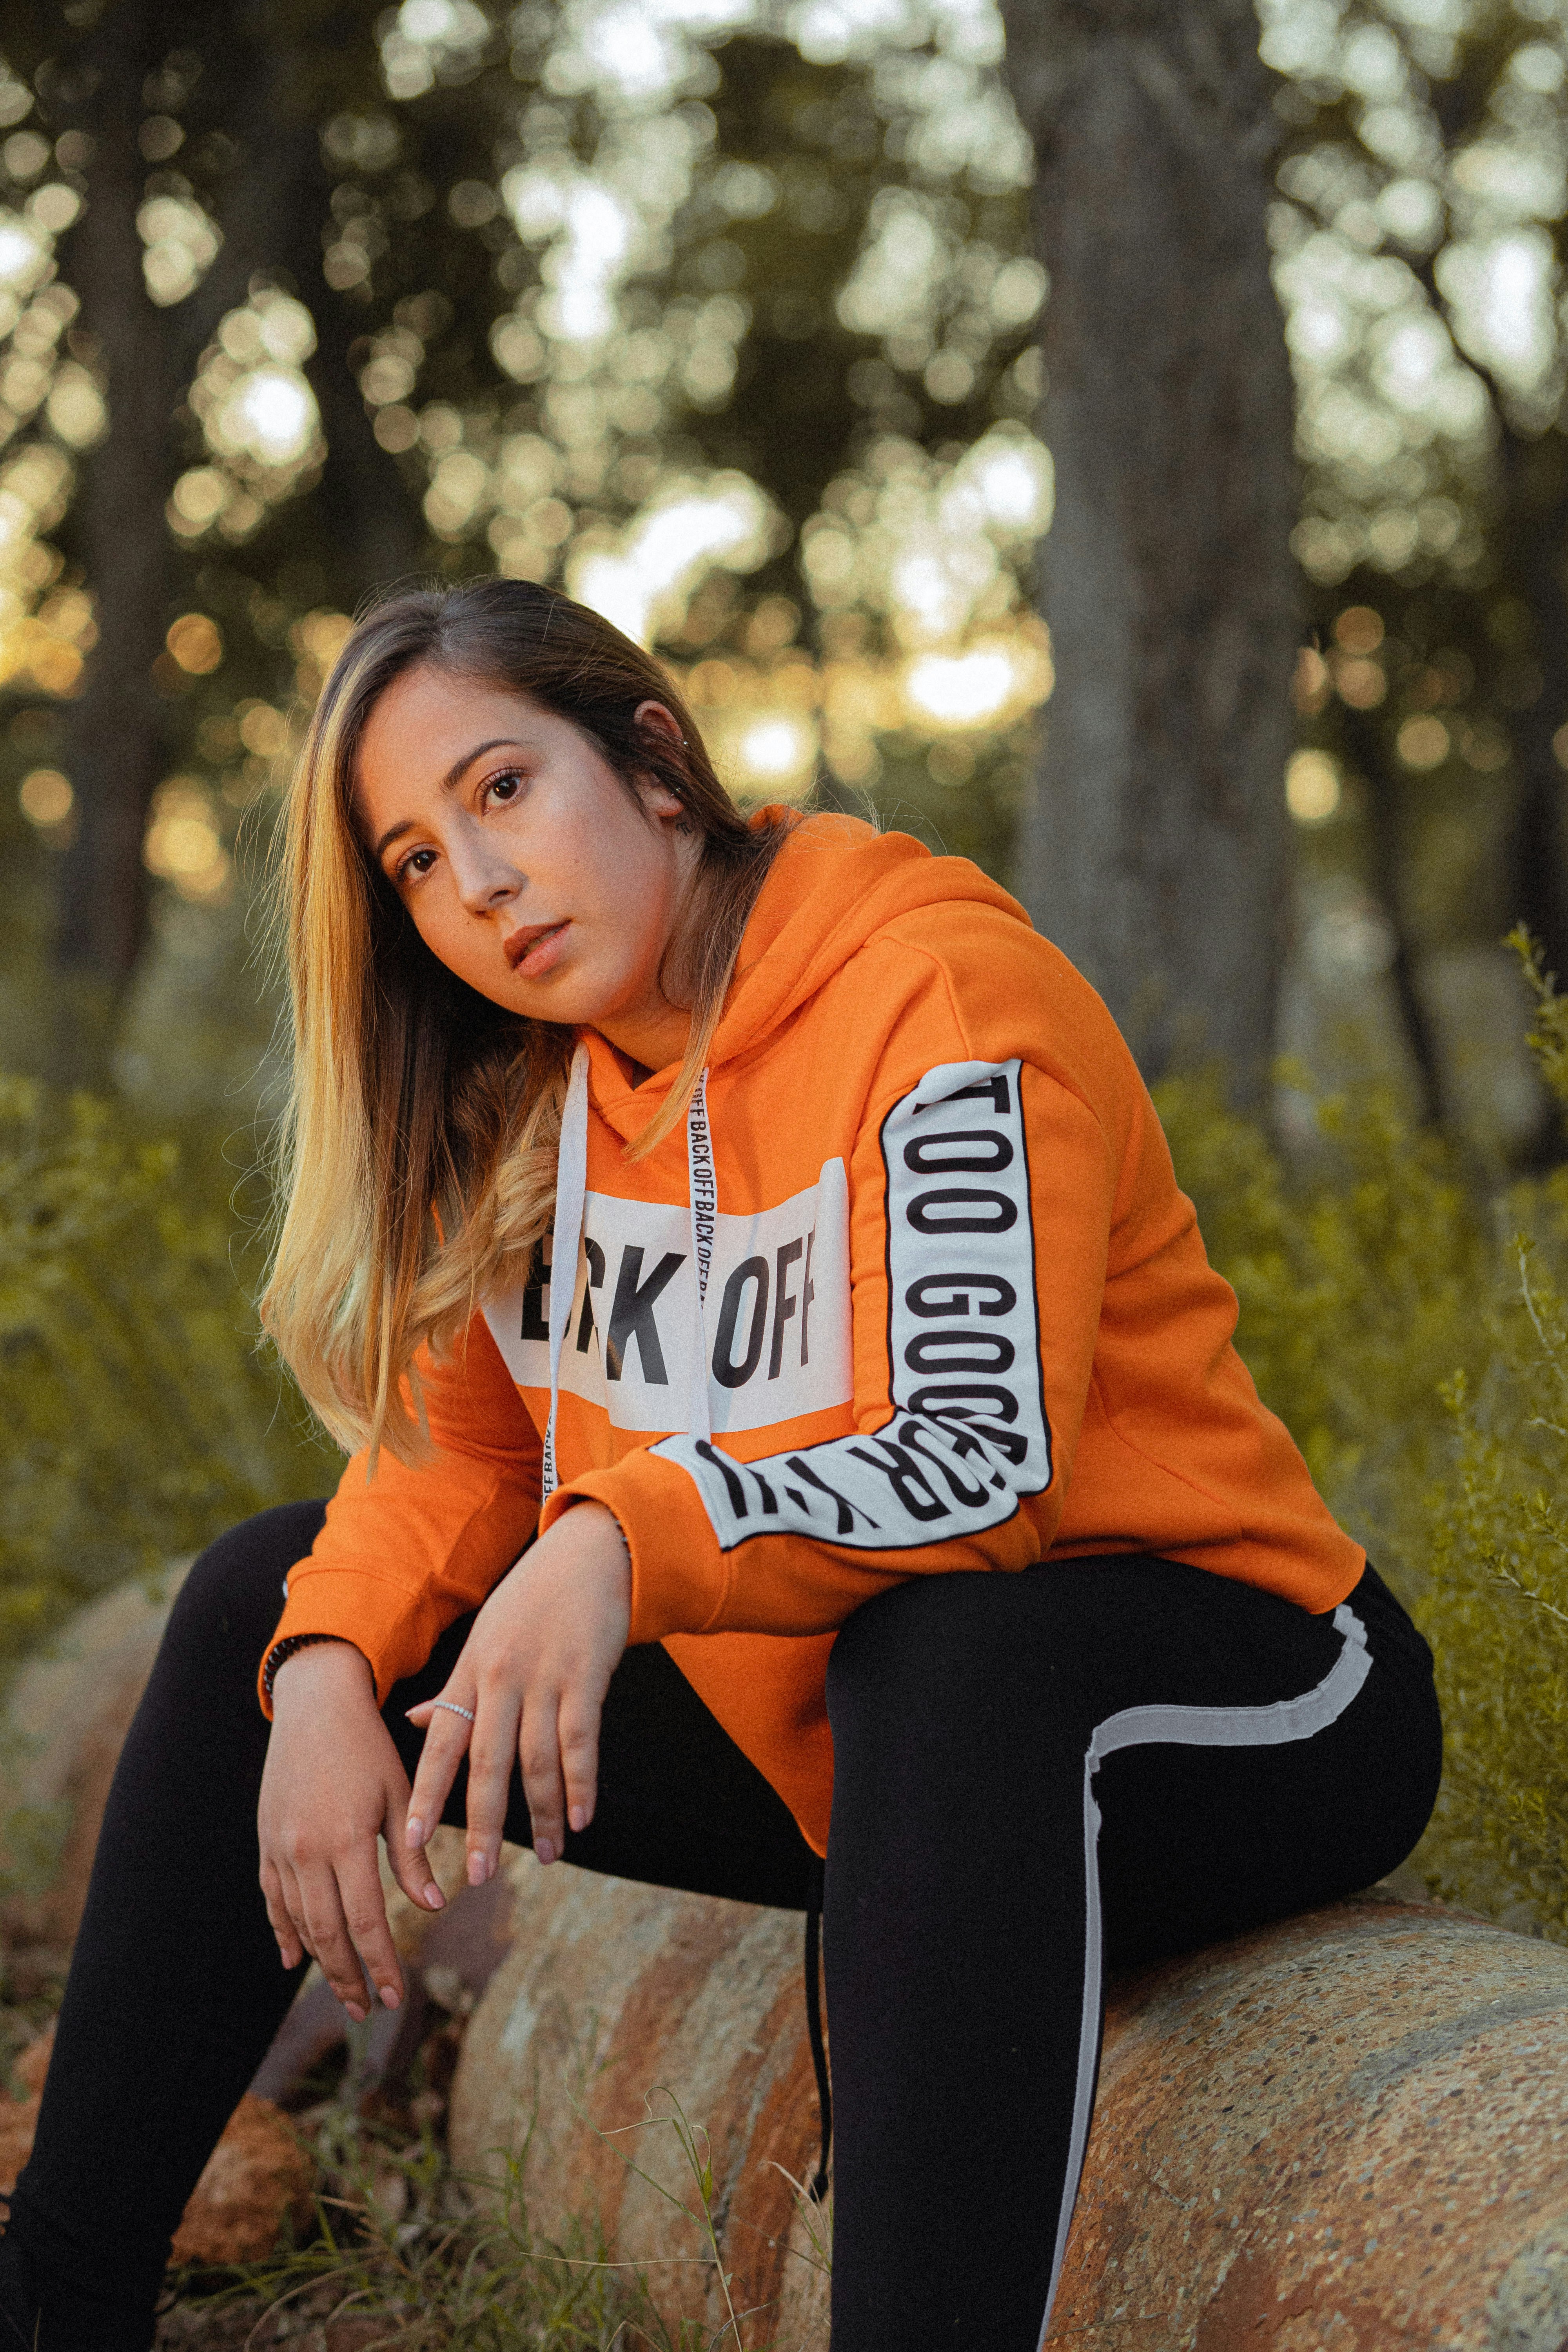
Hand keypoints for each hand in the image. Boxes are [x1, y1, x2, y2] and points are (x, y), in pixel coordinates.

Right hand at [258, 1640, 444, 2020]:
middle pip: (328, 1933)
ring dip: (321, 1961)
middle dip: (350, 1977)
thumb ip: (413, 1855)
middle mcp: (307, 1852)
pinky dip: (284, 1930)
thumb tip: (434, 1906)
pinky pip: (272, 1898)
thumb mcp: (401, 1795)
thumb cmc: (367, 1746)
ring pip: (299, 1922)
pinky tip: (294, 1957)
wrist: (314, 1705)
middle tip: (370, 2010)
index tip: (397, 1997)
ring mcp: (281, 1848)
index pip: (366, 1921)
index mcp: (347, 1841)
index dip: (381, 1964)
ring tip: (344, 1992)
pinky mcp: (266, 1840)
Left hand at [405, 1500, 630, 1885]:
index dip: (425, 1793)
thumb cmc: (532, 1599)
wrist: (588, 1552)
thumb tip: (416, 1722)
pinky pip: (581, 1739)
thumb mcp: (483, 1637)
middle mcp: (502, 1676)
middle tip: (477, 1876)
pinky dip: (581, 1783)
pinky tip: (582, 1818)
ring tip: (545, 1857)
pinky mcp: (587, 1674)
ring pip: (538, 1760)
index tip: (409, 1842)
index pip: (441, 1742)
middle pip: (487, 1762)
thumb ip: (454, 1686)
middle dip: (482, 1823)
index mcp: (471, 1670)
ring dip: (542, 1814)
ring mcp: (546, 1675)